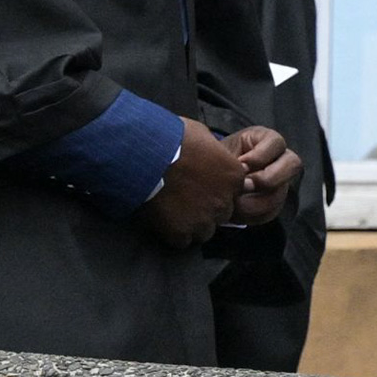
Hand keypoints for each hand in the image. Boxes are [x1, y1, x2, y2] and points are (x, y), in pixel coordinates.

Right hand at [134, 114, 246, 246]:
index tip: (201, 185)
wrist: (143, 155)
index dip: (217, 189)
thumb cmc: (171, 137)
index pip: (234, 191)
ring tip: (174, 212)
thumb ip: (213, 151)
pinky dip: (174, 233)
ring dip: (193, 224)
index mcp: (234, 176)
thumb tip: (210, 154)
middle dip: (207, 208)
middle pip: (221, 213)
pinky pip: (182, 241)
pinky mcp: (182, 233)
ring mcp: (204, 219)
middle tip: (186, 199)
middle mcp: (224, 201)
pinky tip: (163, 220)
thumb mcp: (201, 135)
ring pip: (205, 231)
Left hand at [222, 124, 299, 226]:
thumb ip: (229, 156)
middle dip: (268, 179)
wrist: (209, 179)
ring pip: (282, 193)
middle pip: (293, 164)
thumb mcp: (219, 149)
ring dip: (257, 201)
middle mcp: (279, 159)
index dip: (260, 156)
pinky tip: (236, 212)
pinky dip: (253, 215)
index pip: (277, 142)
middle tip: (244, 185)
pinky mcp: (274, 202)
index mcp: (266, 140)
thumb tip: (239, 173)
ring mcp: (280, 182)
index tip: (240, 164)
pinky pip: (272, 211)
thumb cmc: (215, 159)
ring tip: (234, 202)